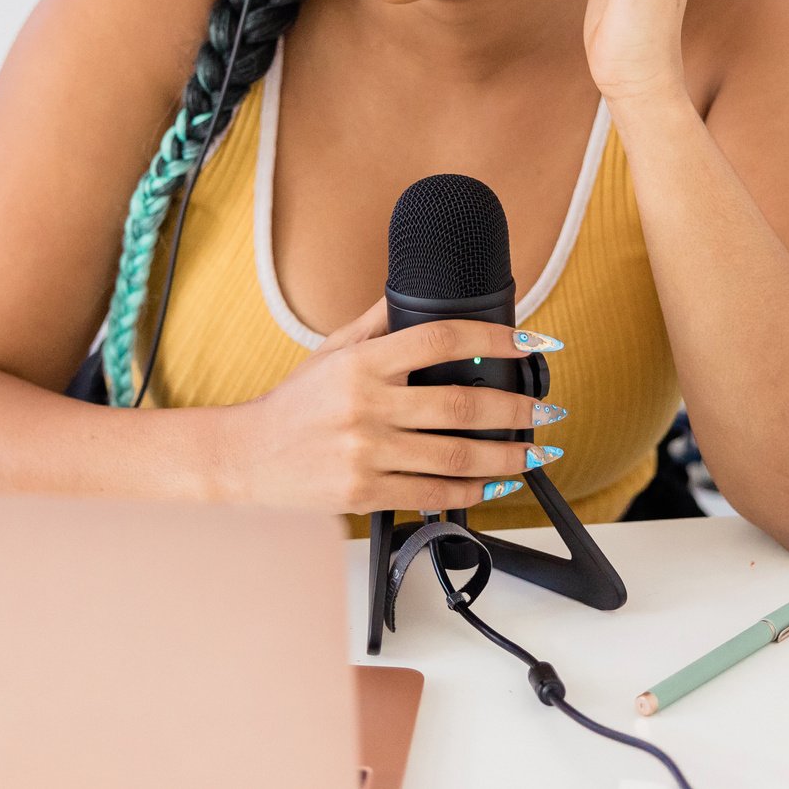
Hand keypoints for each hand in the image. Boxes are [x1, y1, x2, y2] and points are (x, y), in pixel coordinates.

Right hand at [225, 300, 565, 514]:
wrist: (244, 457)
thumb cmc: (292, 405)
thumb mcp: (330, 352)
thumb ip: (375, 324)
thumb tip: (415, 294)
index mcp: (362, 363)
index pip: (439, 339)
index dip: (491, 340)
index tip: (528, 344)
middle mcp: (366, 405)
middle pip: (459, 405)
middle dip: (514, 409)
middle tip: (544, 410)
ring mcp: (366, 452)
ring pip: (455, 456)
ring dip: (505, 456)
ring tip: (532, 454)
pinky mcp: (364, 493)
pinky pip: (432, 494)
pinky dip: (470, 491)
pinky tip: (492, 484)